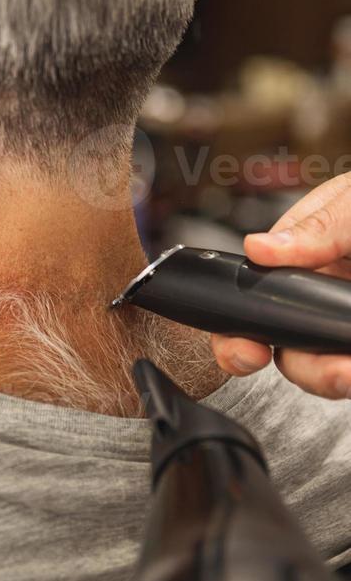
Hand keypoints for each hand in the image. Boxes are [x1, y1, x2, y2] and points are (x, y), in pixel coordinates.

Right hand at [211, 173, 350, 398]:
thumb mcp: (350, 203)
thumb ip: (314, 225)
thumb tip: (258, 248)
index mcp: (302, 257)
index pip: (253, 300)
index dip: (240, 333)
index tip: (248, 350)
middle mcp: (322, 293)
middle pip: (287, 348)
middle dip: (304, 368)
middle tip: (331, 373)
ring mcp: (343, 319)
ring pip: (321, 367)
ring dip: (332, 376)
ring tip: (350, 371)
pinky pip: (349, 366)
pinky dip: (349, 372)